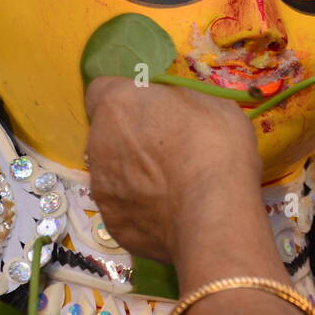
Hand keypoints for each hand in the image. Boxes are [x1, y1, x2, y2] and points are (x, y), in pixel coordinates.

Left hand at [83, 77, 262, 262]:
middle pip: (105, 135)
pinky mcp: (113, 224)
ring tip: (171, 187)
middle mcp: (97, 144)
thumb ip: (177, 101)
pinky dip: (141, 209)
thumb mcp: (209, 102)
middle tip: (167, 149)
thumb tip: (173, 108)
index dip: (125, 99)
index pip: (102, 90)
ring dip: (133, 176)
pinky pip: (124, 210)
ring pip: (111, 175)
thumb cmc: (216, 145)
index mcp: (117, 105)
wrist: (216, 214)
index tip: (149, 109)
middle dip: (129, 139)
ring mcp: (101, 188)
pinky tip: (170, 212)